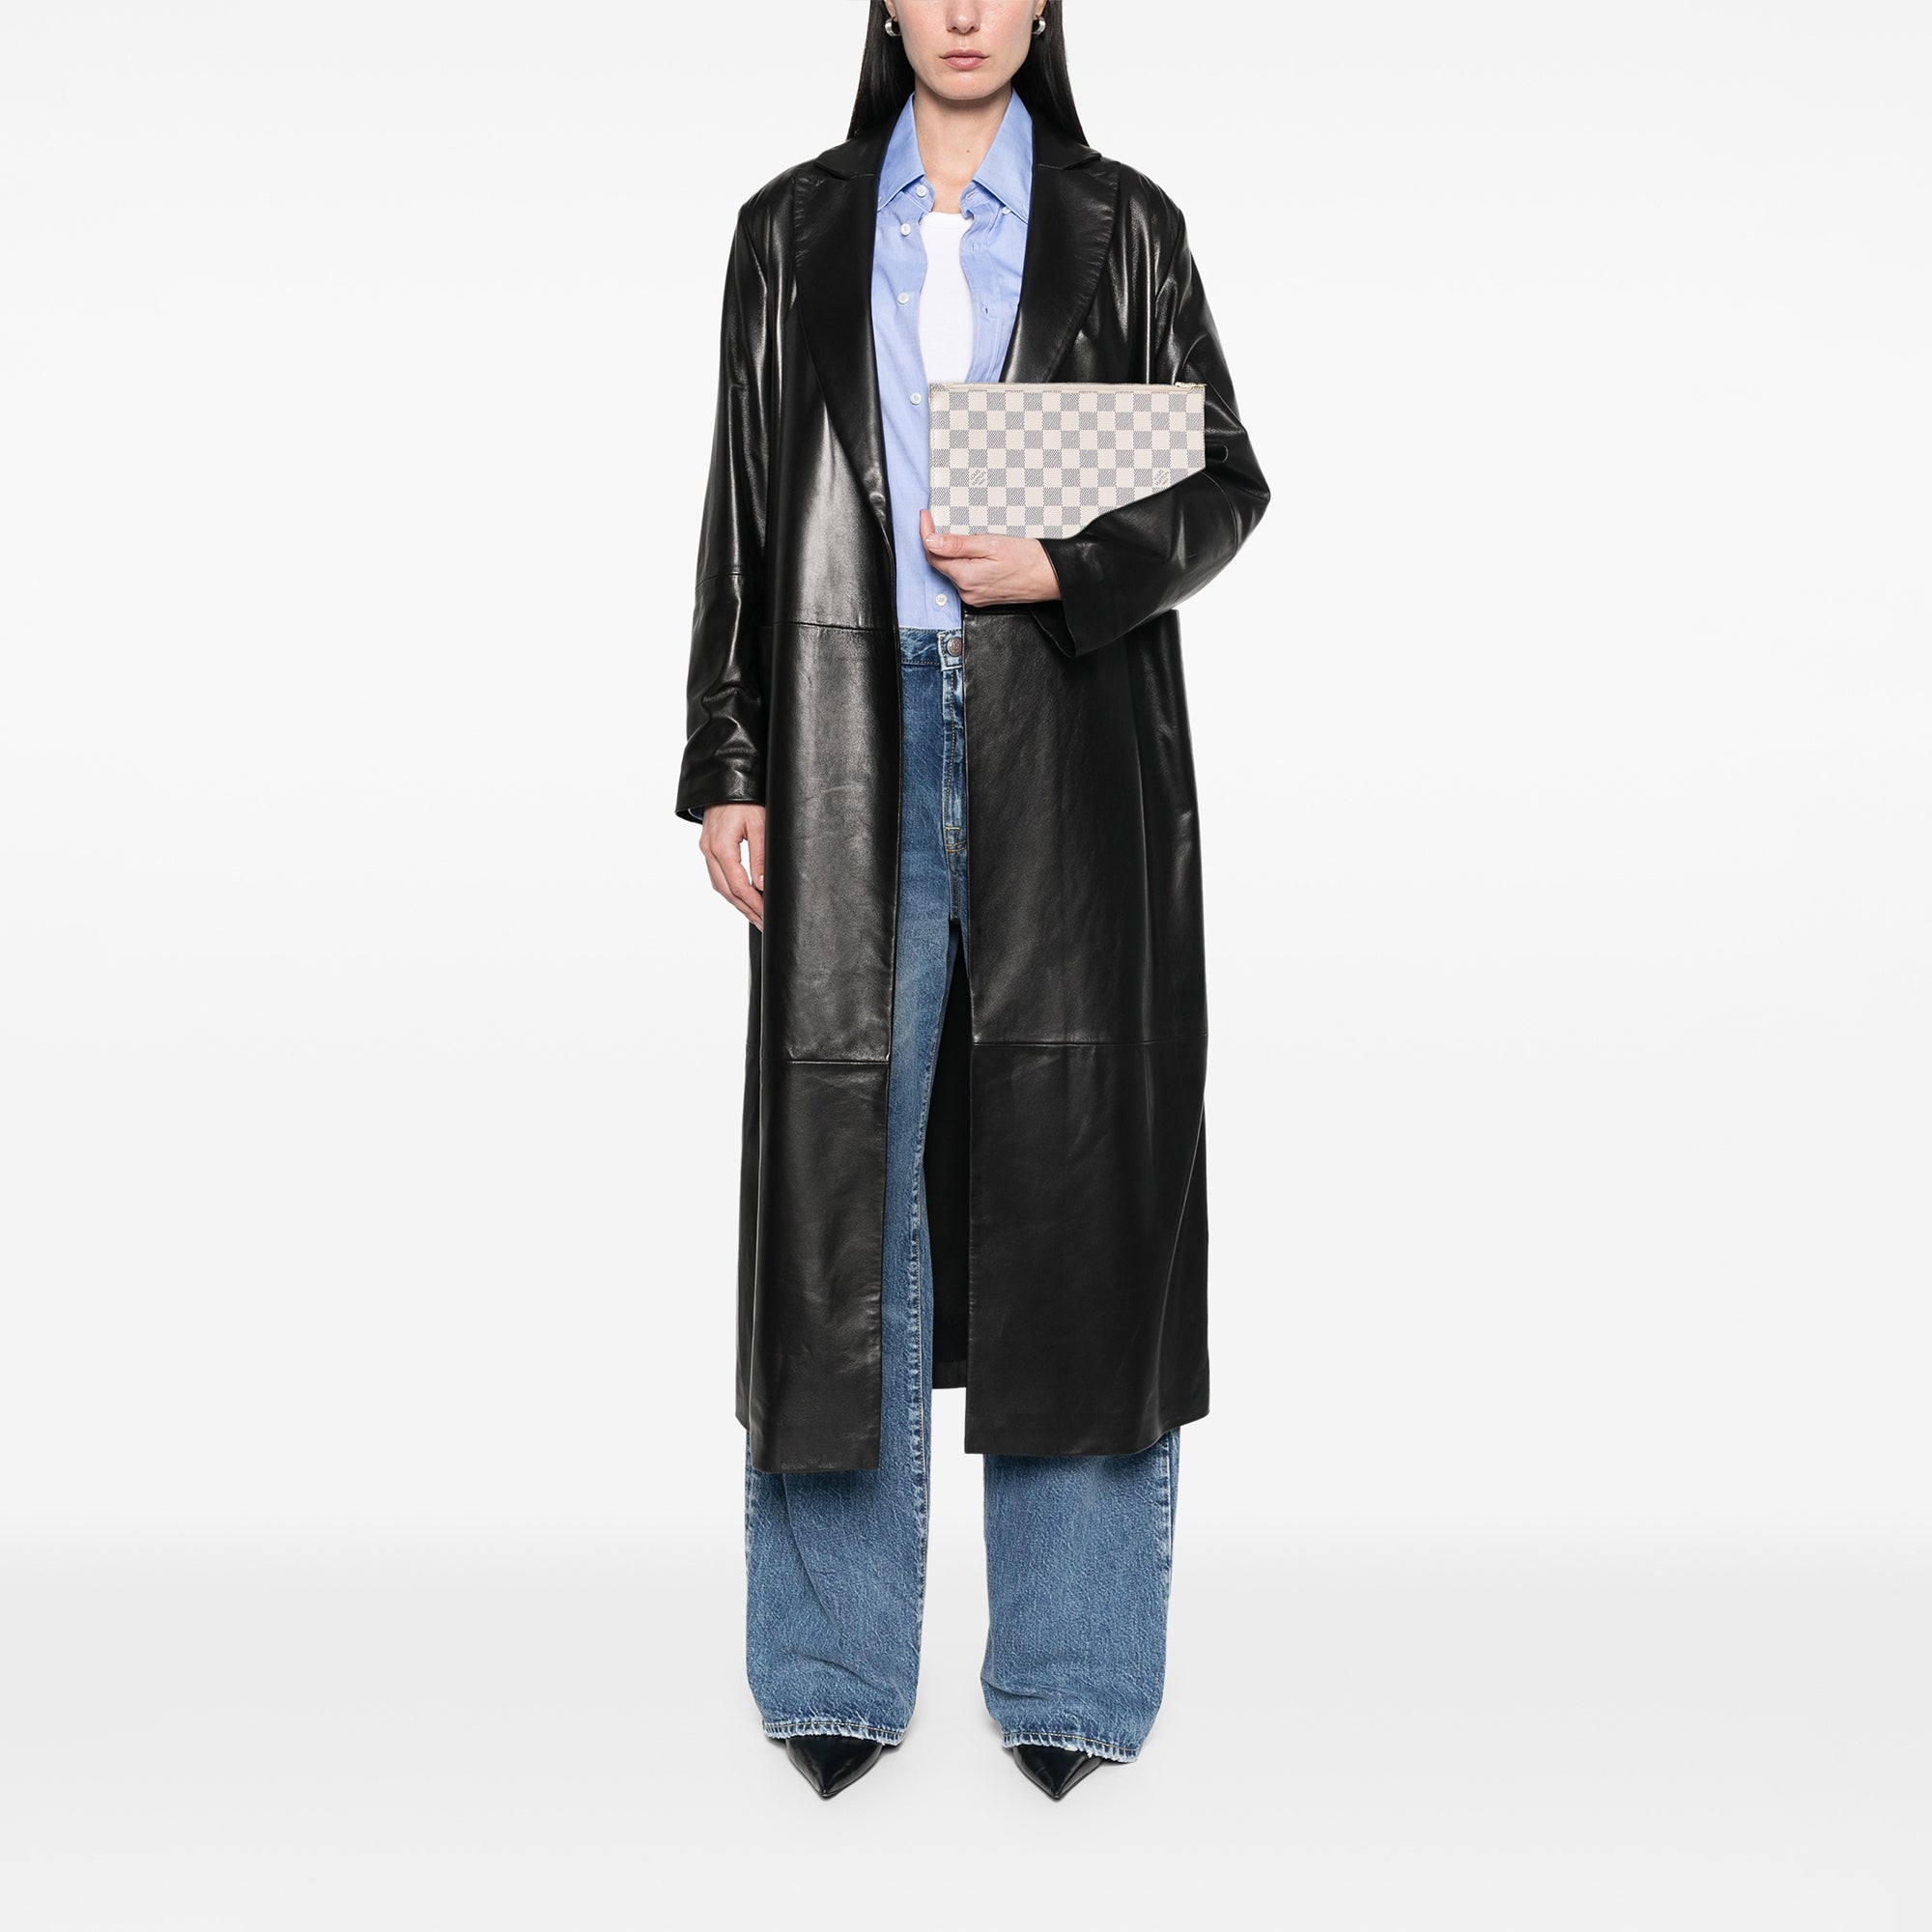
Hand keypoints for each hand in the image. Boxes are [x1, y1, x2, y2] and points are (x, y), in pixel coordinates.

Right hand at [699, 802, 764, 930]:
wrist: (725, 779)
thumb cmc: (745, 798)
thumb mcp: (759, 824)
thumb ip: (760, 856)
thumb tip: (761, 884)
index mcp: (721, 847)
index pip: (738, 886)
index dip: (754, 904)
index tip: (767, 915)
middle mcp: (709, 851)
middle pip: (726, 891)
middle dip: (746, 909)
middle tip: (763, 923)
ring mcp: (706, 849)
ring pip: (719, 885)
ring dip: (737, 902)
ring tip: (754, 916)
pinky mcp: (708, 847)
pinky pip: (717, 875)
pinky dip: (730, 889)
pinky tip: (741, 896)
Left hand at [920, 508, 1060, 606]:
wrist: (1052, 577)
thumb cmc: (1028, 559)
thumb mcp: (990, 544)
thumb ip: (957, 545)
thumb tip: (931, 541)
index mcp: (965, 577)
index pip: (933, 554)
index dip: (925, 533)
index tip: (925, 516)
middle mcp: (967, 591)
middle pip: (941, 564)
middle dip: (936, 542)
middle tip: (937, 520)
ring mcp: (975, 596)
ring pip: (953, 571)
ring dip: (950, 553)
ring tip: (959, 535)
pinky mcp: (983, 597)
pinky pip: (965, 578)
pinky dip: (962, 564)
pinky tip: (972, 553)